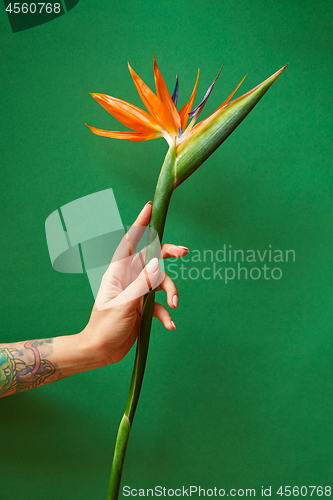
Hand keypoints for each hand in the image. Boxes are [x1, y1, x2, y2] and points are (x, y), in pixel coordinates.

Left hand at [79, 201, 188, 364]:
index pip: (129, 242)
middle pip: (152, 258)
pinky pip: (160, 304)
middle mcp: (129, 278)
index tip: (149, 208)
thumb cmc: (105, 326)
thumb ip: (141, 284)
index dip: (139, 224)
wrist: (101, 351)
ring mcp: (138, 292)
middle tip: (184, 252)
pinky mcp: (143, 307)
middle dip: (169, 254)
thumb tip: (157, 264)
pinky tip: (169, 325)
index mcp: (118, 272)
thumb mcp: (124, 304)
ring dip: (170, 292)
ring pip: (161, 282)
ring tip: (173, 307)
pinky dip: (166, 313)